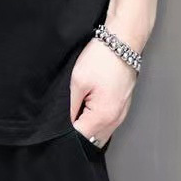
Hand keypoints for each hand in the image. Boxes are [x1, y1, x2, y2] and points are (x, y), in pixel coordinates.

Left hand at [69, 27, 138, 146]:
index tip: (57, 123)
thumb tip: (64, 123)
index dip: (66, 133)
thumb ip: (69, 106)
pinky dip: (96, 119)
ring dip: (87, 126)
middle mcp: (115, 120)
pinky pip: (107, 122)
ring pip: (100, 132)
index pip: (80, 138)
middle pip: (92, 139)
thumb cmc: (102, 58)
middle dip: (77, 132)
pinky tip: (87, 104)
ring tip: (77, 107)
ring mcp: (121, 114)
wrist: (122, 41)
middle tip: (65, 115)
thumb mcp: (77, 81)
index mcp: (103, 117)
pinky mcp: (122, 107)